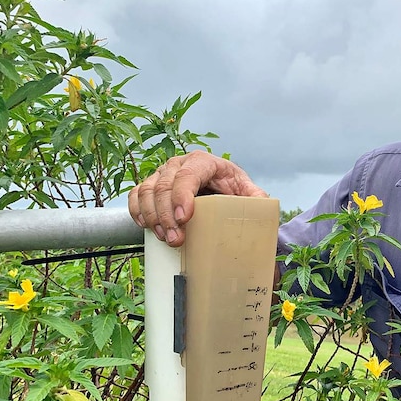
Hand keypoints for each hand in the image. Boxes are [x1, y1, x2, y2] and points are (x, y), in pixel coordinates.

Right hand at [128, 150, 266, 245]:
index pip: (187, 174)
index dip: (182, 195)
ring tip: (165, 238)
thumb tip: (264, 205)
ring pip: (147, 190)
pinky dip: (137, 210)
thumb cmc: (232, 188)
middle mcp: (179, 163)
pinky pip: (136, 194)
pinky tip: (145, 226)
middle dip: (166, 214)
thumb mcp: (247, 190)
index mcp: (203, 161)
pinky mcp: (152, 185)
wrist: (220, 187)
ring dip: (152, 216)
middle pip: (164, 185)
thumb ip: (256, 197)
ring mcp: (162, 173)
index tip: (185, 218)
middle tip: (176, 239)